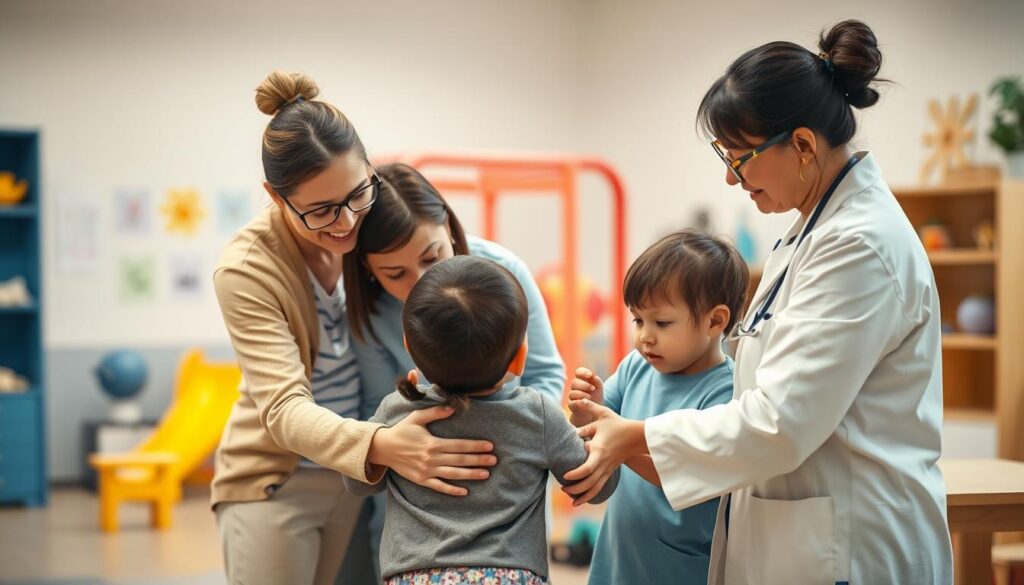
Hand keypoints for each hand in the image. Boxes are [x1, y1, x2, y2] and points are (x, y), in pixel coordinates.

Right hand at [367, 406, 496, 495]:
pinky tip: (465, 491)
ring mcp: (427, 471)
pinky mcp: (422, 480)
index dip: (476, 446)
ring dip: (470, 474)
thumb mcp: (417, 417)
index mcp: (433, 443)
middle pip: (460, 460)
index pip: (459, 445)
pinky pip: (439, 487)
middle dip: (478, 460)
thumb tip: (453, 408)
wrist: (383, 448)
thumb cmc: (402, 430)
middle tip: (494, 460)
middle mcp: (431, 458)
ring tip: (486, 474)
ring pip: (453, 474)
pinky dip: (452, 490)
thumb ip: (435, 412)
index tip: (490, 446)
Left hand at [562, 399, 646, 505]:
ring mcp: (608, 469)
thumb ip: (588, 407)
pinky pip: (599, 487)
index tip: (564, 474)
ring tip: (569, 496)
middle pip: (589, 483)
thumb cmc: (618, 424)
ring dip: (581, 495)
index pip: (587, 468)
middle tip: (562, 487)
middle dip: (575, 488)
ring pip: (595, 488)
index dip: (575, 474)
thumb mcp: (603, 414)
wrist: (637, 436)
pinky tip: (580, 500)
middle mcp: (603, 463)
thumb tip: (576, 401)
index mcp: (599, 450)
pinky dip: (590, 495)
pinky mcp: (610, 471)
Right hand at [567, 367, 603, 426]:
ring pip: (572, 393)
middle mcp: (576, 388)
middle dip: (584, 385)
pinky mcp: (572, 406)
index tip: (590, 375)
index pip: (578, 372)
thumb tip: (593, 376)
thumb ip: (597, 381)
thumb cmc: (596, 398)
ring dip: (581, 394)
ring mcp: (573, 397)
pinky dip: (578, 402)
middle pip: (575, 383)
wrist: (594, 413)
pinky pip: (571, 403)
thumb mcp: (599, 389)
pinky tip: (585, 402)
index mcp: (582, 380)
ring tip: (590, 397)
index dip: (583, 372)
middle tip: (593, 388)